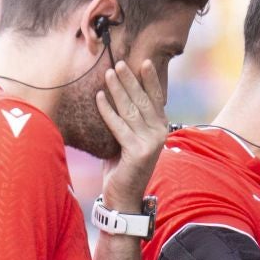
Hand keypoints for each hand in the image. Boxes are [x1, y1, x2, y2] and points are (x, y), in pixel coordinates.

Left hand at [98, 59, 168, 212]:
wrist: (123, 198)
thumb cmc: (123, 168)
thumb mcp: (128, 140)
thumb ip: (128, 121)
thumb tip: (114, 95)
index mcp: (160, 129)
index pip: (157, 99)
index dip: (151, 80)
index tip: (144, 61)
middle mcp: (159, 134)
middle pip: (144, 100)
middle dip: (131, 80)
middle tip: (119, 62)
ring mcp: (150, 143)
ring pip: (131, 110)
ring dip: (118, 90)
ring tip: (108, 74)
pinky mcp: (137, 152)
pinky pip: (119, 126)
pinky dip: (107, 111)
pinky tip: (98, 98)